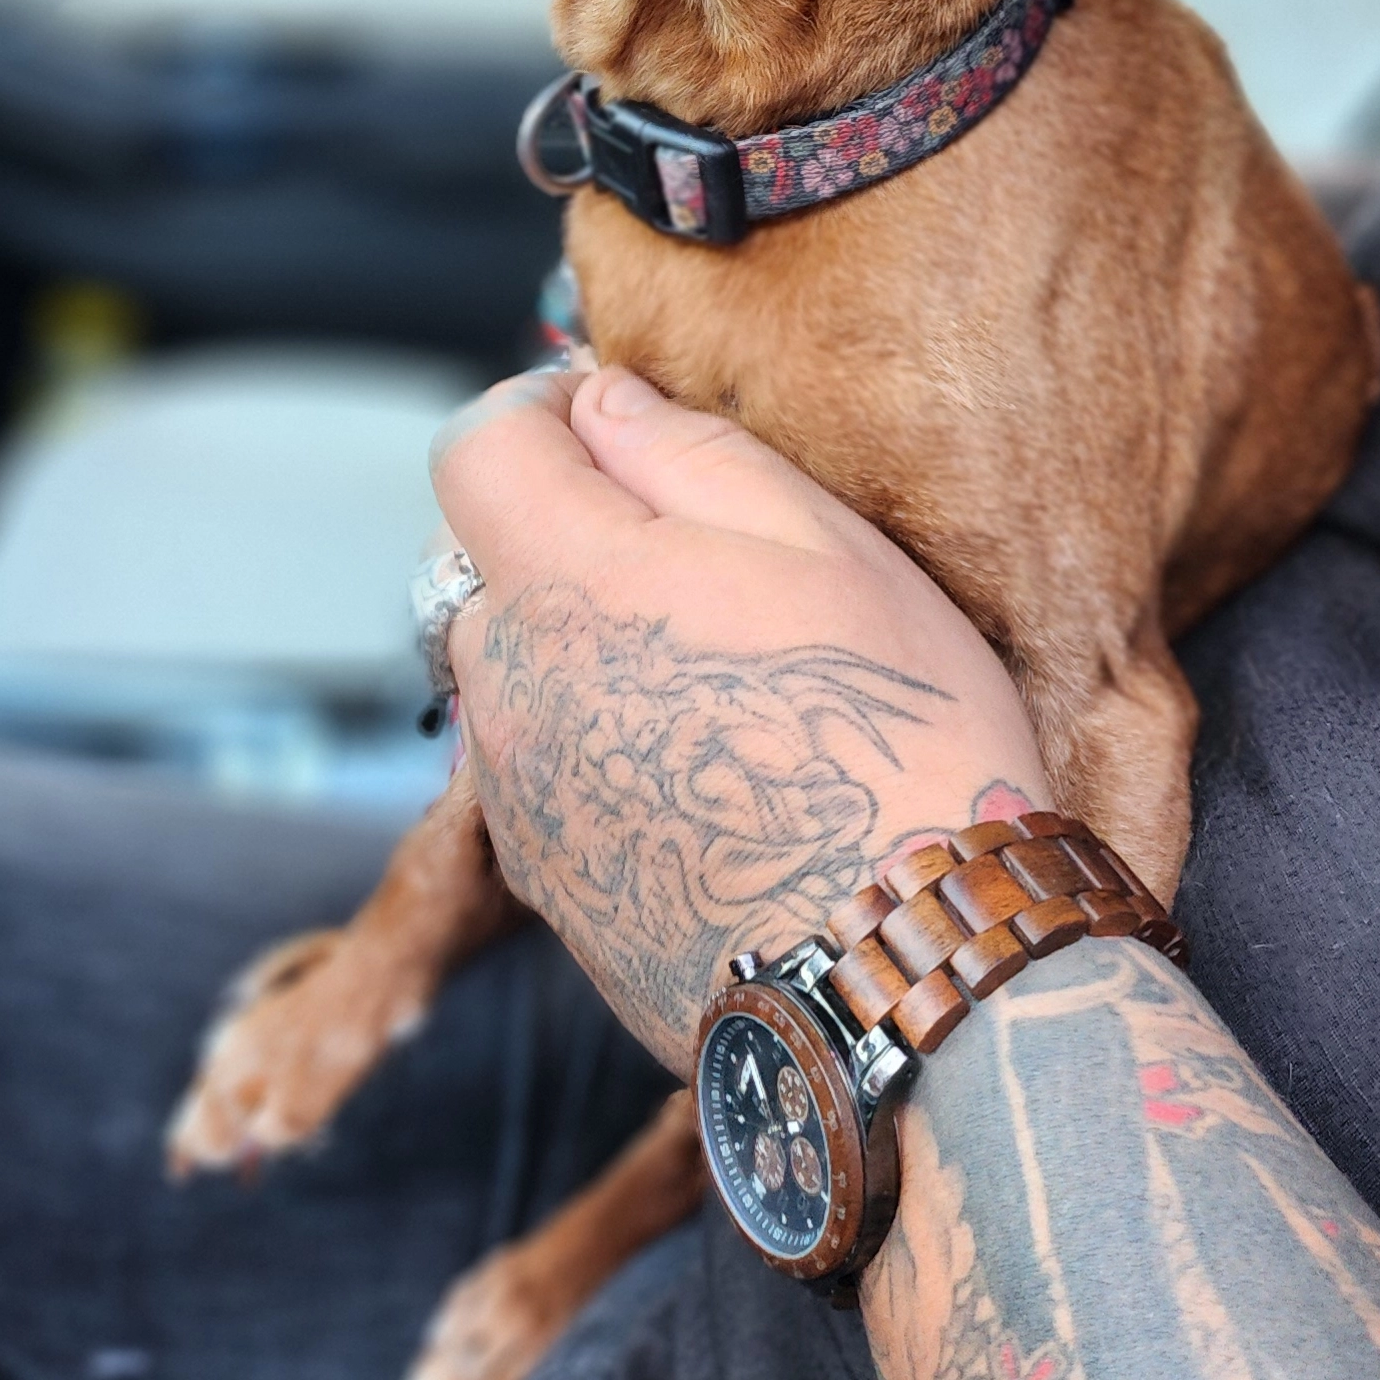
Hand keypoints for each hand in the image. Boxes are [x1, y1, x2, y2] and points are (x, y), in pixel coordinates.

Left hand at [431, 365, 1046, 1073]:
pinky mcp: (543, 883)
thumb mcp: (827, 550)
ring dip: (582, 646)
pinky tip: (709, 775)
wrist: (905, 977)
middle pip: (484, 560)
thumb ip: (689, 455)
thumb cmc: (897, 748)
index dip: (541, 413)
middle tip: (702, 567)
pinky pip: (541, 766)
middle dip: (567, 535)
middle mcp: (509, 689)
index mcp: (569, 584)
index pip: (474, 447)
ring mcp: (516, 797)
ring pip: (513, 669)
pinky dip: (598, 742)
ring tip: (719, 686)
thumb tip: (601, 403)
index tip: (614, 425)